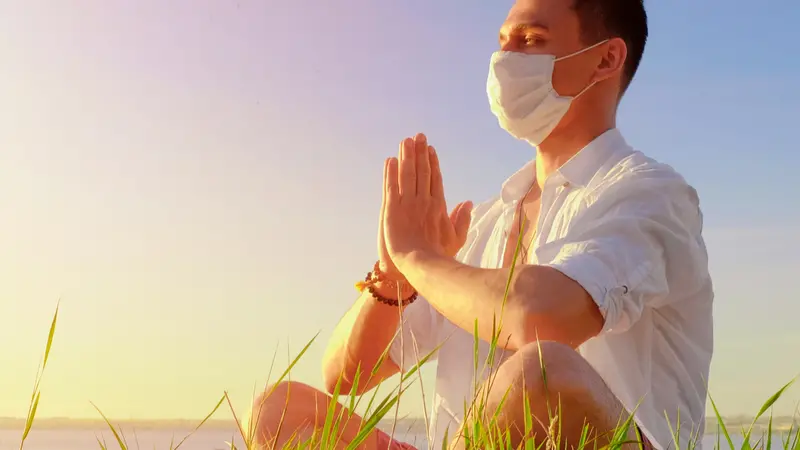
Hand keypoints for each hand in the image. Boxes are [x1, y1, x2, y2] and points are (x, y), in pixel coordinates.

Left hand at [382, 133, 472, 270]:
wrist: (421, 265)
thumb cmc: (439, 256)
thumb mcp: (456, 238)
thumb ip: (463, 219)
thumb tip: (468, 202)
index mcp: (439, 206)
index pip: (435, 178)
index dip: (432, 162)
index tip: (429, 148)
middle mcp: (423, 200)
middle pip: (422, 171)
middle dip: (419, 152)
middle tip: (417, 135)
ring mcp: (407, 203)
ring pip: (407, 174)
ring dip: (406, 156)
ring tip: (405, 141)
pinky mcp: (391, 209)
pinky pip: (391, 186)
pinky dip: (390, 173)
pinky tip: (390, 160)